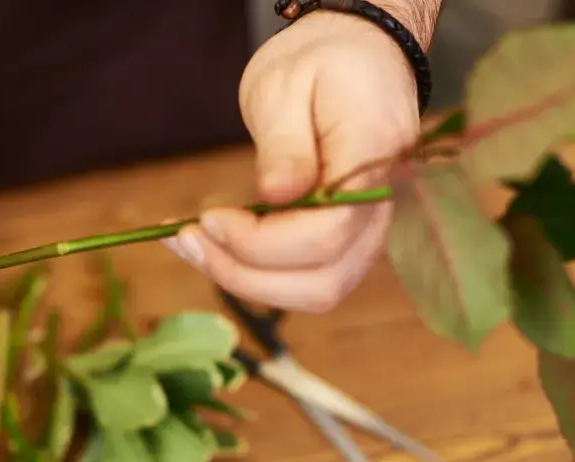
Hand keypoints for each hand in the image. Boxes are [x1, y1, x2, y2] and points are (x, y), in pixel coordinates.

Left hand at [163, 11, 420, 311]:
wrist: (360, 57)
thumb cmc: (321, 62)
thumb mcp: (285, 83)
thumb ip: (284, 143)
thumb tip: (277, 195)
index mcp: (374, 154)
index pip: (328, 231)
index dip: (262, 241)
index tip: (211, 218)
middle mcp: (387, 204)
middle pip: (325, 279)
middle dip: (246, 273)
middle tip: (188, 239)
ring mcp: (373, 229)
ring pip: (320, 291)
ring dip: (250, 282)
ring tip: (194, 246)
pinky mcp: (352, 241)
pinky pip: (312, 278)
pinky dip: (262, 275)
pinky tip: (218, 249)